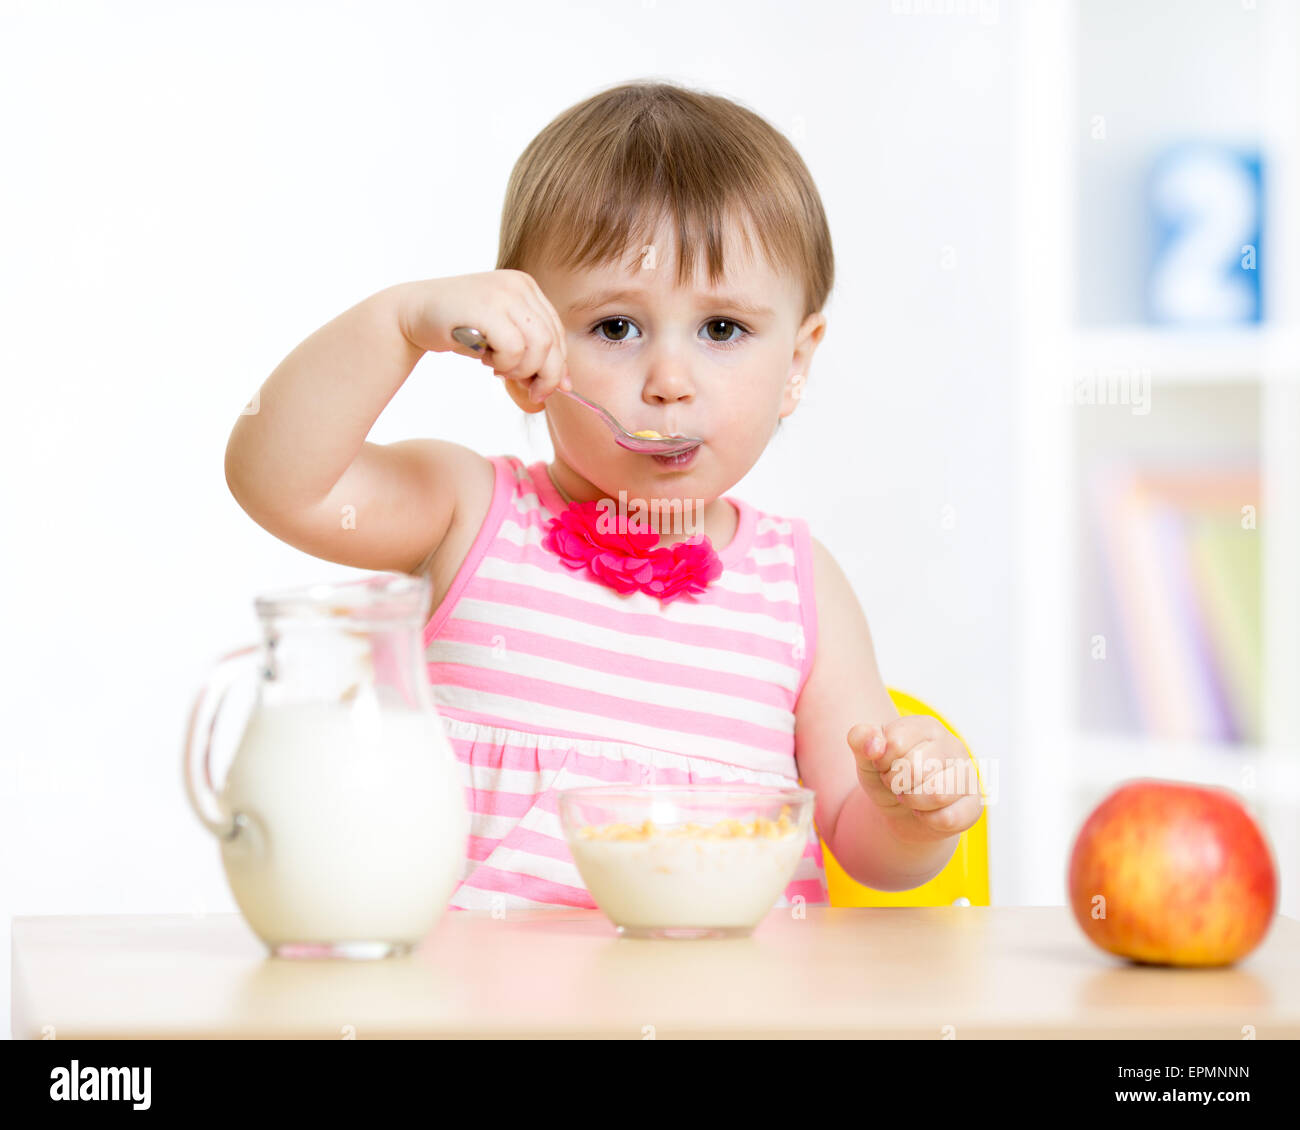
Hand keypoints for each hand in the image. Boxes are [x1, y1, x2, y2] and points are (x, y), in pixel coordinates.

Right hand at [397, 270, 570, 402]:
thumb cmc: (458, 329)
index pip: (557, 332)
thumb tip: (563, 387)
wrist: (412, 314)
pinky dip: (503, 364)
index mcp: (527, 287)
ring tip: (497, 368)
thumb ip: (531, 359)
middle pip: (552, 341)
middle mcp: (520, 285)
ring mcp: (504, 293)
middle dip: (544, 375)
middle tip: (528, 392)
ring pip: (538, 347)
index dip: (556, 365)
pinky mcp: (488, 307)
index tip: (543, 387)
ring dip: (520, 370)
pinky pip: (514, 349)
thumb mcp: (501, 342)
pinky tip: (484, 360)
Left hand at [846, 716, 983, 843]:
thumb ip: (860, 739)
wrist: (901, 811)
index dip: (881, 761)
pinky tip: (925, 812)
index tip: (885, 764)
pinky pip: (949, 818)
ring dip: (912, 801)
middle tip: (897, 784)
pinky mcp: (974, 804)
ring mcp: (968, 774)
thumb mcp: (866, 757)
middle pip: (916, 769)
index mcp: (926, 726)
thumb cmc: (888, 776)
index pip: (895, 742)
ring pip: (937, 794)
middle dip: (896, 783)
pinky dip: (927, 820)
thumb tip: (873, 743)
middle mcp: (952, 745)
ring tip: (910, 796)